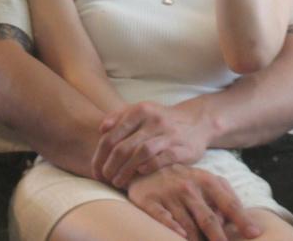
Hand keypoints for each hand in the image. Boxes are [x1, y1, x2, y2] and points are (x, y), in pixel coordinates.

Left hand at [93, 101, 210, 187]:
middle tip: (105, 178)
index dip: (100, 156)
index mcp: (140, 110)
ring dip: (126, 170)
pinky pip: (162, 158)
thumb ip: (120, 116)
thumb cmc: (161, 120)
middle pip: (124, 147)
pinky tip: (140, 173)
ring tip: (118, 182)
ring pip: (141, 153)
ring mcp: (169, 134)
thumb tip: (102, 129)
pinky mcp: (183, 148)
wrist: (197, 121)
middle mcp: (154, 120)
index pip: (112, 136)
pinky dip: (149, 166)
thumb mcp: (141, 111)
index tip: (95, 170)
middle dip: (110, 166)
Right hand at [127, 164, 261, 240]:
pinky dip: (172, 229)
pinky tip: (180, 236)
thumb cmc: (182, 179)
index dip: (242, 219)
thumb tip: (242, 220)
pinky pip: (163, 219)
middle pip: (208, 219)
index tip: (255, 234)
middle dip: (219, 237)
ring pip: (187, 225)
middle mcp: (188, 187)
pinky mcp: (149, 201)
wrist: (145, 166)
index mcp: (206, 180)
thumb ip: (225, 196)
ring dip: (196, 240)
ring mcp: (169, 194)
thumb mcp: (205, 180)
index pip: (229, 203)